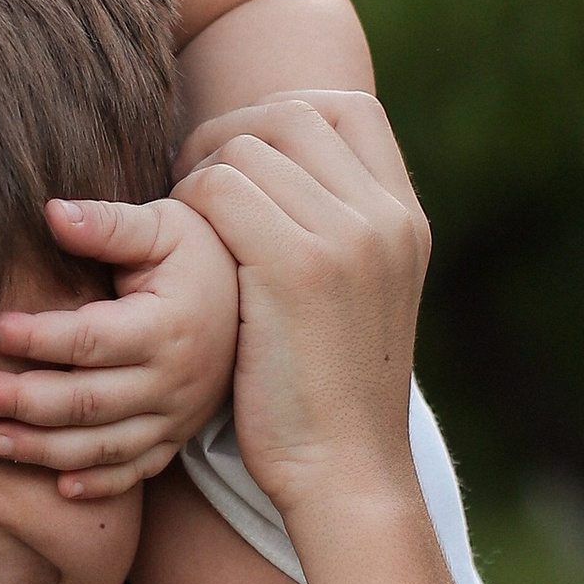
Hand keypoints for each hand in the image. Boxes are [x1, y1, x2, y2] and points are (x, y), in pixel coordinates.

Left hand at [0, 197, 239, 498]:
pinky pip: (137, 471)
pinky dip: (100, 483)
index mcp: (167, 326)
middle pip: (89, 401)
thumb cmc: (198, 251)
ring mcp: (178, 416)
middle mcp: (175, 380)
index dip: (36, 337)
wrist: (260, 295)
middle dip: (23, 400)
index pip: (90, 340)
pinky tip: (59, 488)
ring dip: (45, 450)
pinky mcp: (177, 436)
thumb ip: (108, 224)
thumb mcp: (163, 225)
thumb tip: (52, 212)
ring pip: (105, 446)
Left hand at [169, 94, 428, 518]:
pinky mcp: (299, 265)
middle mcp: (386, 216)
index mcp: (405, 218)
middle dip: (225, 139)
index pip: (343, 110)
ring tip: (181, 228)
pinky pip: (221, 190)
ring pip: (246, 148)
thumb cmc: (327, 396)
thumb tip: (275, 174)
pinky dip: (186, 207)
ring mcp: (349, 236)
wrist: (346, 473)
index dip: (278, 118)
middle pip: (286, 116)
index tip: (237, 163)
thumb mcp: (352, 301)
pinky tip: (178, 254)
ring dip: (198, 177)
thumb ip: (332, 231)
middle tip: (190, 189)